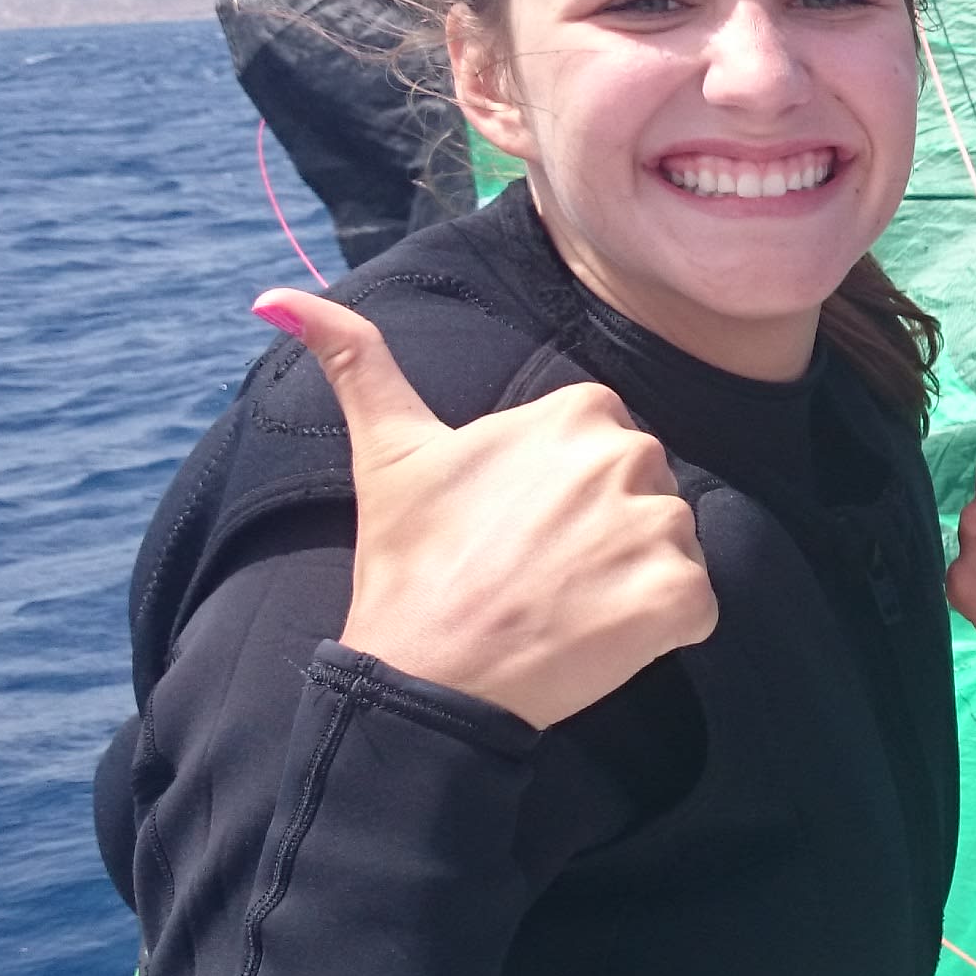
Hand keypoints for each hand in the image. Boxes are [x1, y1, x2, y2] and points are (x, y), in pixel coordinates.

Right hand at [258, 288, 713, 728]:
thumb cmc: (409, 563)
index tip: (515, 529)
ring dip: (632, 582)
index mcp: (579, 410)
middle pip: (646, 494)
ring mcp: (660, 528)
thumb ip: (355, 362)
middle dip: (604, 533)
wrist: (426, 676)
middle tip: (535, 573)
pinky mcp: (681, 596)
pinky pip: (697, 607)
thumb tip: (277, 298)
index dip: (565, 495)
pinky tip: (600, 640)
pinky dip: (661, 631)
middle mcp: (629, 455)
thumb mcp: (388, 450)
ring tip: (562, 607)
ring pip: (672, 548)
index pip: (607, 446)